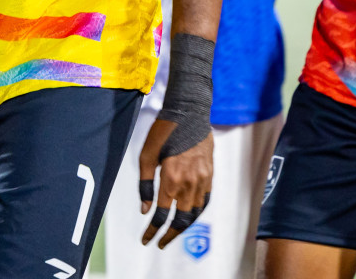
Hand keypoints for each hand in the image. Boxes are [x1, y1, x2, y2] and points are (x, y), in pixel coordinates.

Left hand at [137, 121, 213, 248]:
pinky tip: (190, 216)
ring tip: (173, 233)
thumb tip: (144, 209)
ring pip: (195, 213)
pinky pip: (205, 201)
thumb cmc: (164, 131)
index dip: (152, 230)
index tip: (146, 239)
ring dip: (184, 227)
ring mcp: (202, 181)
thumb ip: (145, 184)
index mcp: (171, 179)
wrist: (190, 113)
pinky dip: (197, 212)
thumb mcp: (146, 155)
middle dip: (169, 235)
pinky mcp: (210, 176)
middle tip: (160, 242)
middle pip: (181, 220)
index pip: (160, 214)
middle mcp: (189, 184)